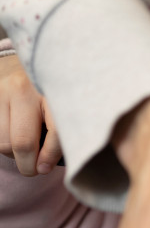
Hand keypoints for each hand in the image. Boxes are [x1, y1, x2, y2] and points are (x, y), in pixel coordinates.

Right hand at [0, 55, 61, 175]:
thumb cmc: (53, 87)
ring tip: (26, 150)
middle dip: (29, 165)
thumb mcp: (65, 99)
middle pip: (23, 142)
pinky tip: (14, 137)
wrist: (26, 57)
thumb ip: (65, 126)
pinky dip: (4, 144)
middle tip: (35, 170)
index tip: (46, 168)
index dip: (51, 156)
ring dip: (14, 155)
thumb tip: (55, 163)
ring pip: (4, 143)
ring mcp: (2, 92)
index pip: (55, 131)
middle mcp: (25, 89)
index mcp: (54, 90)